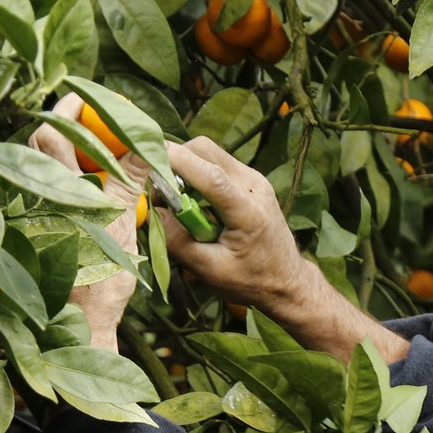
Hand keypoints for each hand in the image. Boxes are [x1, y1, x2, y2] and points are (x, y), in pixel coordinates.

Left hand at [29, 94, 143, 351]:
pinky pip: (45, 195)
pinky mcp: (32, 234)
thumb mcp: (122, 225)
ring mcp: (30, 218)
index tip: (81, 97)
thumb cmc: (100, 282)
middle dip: (63, 130)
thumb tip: (145, 138)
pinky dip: (64, 183)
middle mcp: (34, 201)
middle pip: (39, 148)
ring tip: (92, 156)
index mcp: (57, 194)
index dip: (65, 111)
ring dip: (64, 157)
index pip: (52, 135)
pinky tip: (85, 190)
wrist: (80, 325)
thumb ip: (130, 178)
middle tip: (90, 125)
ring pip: (40, 171)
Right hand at [164, 137, 407, 365]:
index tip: (145, 155)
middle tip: (154, 183)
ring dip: (184, 165)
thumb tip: (148, 212)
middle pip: (206, 150)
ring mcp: (254, 179)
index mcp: (248, 211)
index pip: (210, 175)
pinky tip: (189, 197)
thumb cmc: (251, 281)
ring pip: (210, 152)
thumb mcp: (210, 269)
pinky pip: (216, 163)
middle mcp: (254, 185)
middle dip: (174, 158)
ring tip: (170, 194)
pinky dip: (196, 172)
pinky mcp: (250, 180)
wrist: (287, 281)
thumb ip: (178, 241)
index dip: (176, 161)